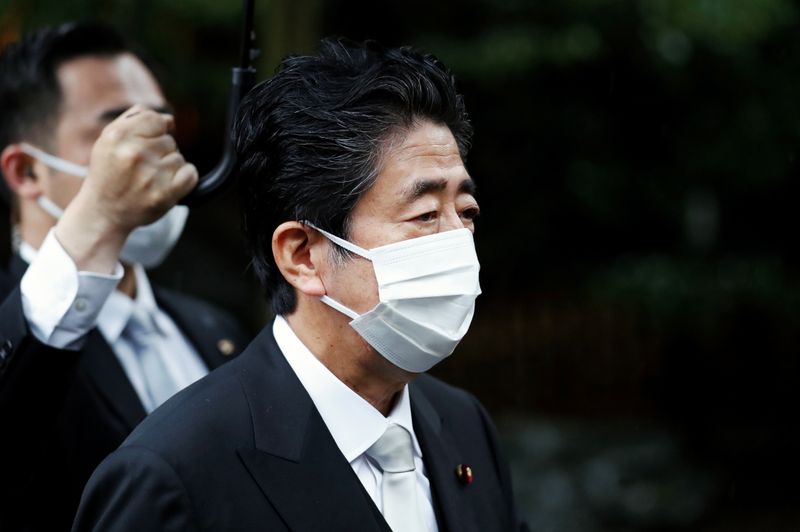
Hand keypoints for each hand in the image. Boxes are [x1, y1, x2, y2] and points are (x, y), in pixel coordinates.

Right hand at [55, 105, 197, 272]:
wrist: (103, 212)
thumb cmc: (109, 173)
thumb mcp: (109, 140)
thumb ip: (135, 120)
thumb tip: (168, 118)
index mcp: (118, 136)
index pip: (156, 119)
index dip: (157, 130)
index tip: (147, 142)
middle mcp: (135, 153)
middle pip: (170, 140)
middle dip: (160, 152)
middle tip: (143, 167)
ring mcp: (151, 174)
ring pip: (179, 158)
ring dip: (169, 167)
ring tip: (150, 179)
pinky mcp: (165, 193)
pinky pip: (191, 174)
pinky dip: (184, 178)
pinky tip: (167, 184)